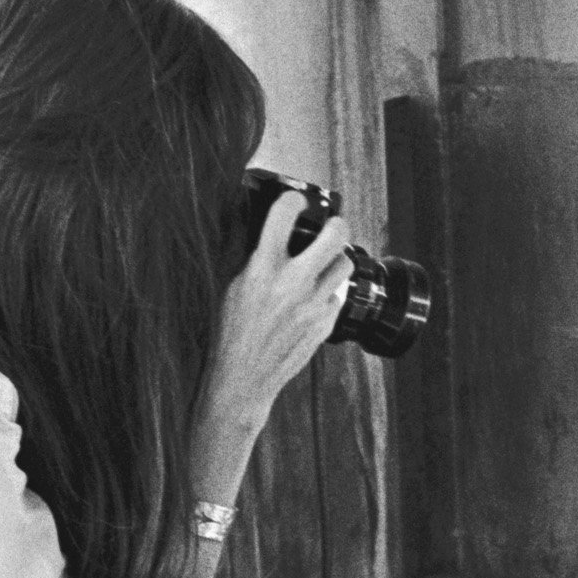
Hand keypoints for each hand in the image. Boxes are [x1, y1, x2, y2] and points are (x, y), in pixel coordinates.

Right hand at [198, 191, 352, 458]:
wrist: (244, 377)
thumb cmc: (232, 331)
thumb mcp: (232, 285)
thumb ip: (251, 254)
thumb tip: (261, 224)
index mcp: (262, 267)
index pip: (284, 214)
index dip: (292, 200)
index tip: (294, 201)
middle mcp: (292, 283)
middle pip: (335, 235)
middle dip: (337, 224)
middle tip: (332, 226)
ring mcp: (313, 304)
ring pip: (345, 264)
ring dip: (337, 258)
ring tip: (325, 261)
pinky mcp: (325, 323)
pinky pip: (338, 295)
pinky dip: (330, 291)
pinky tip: (315, 296)